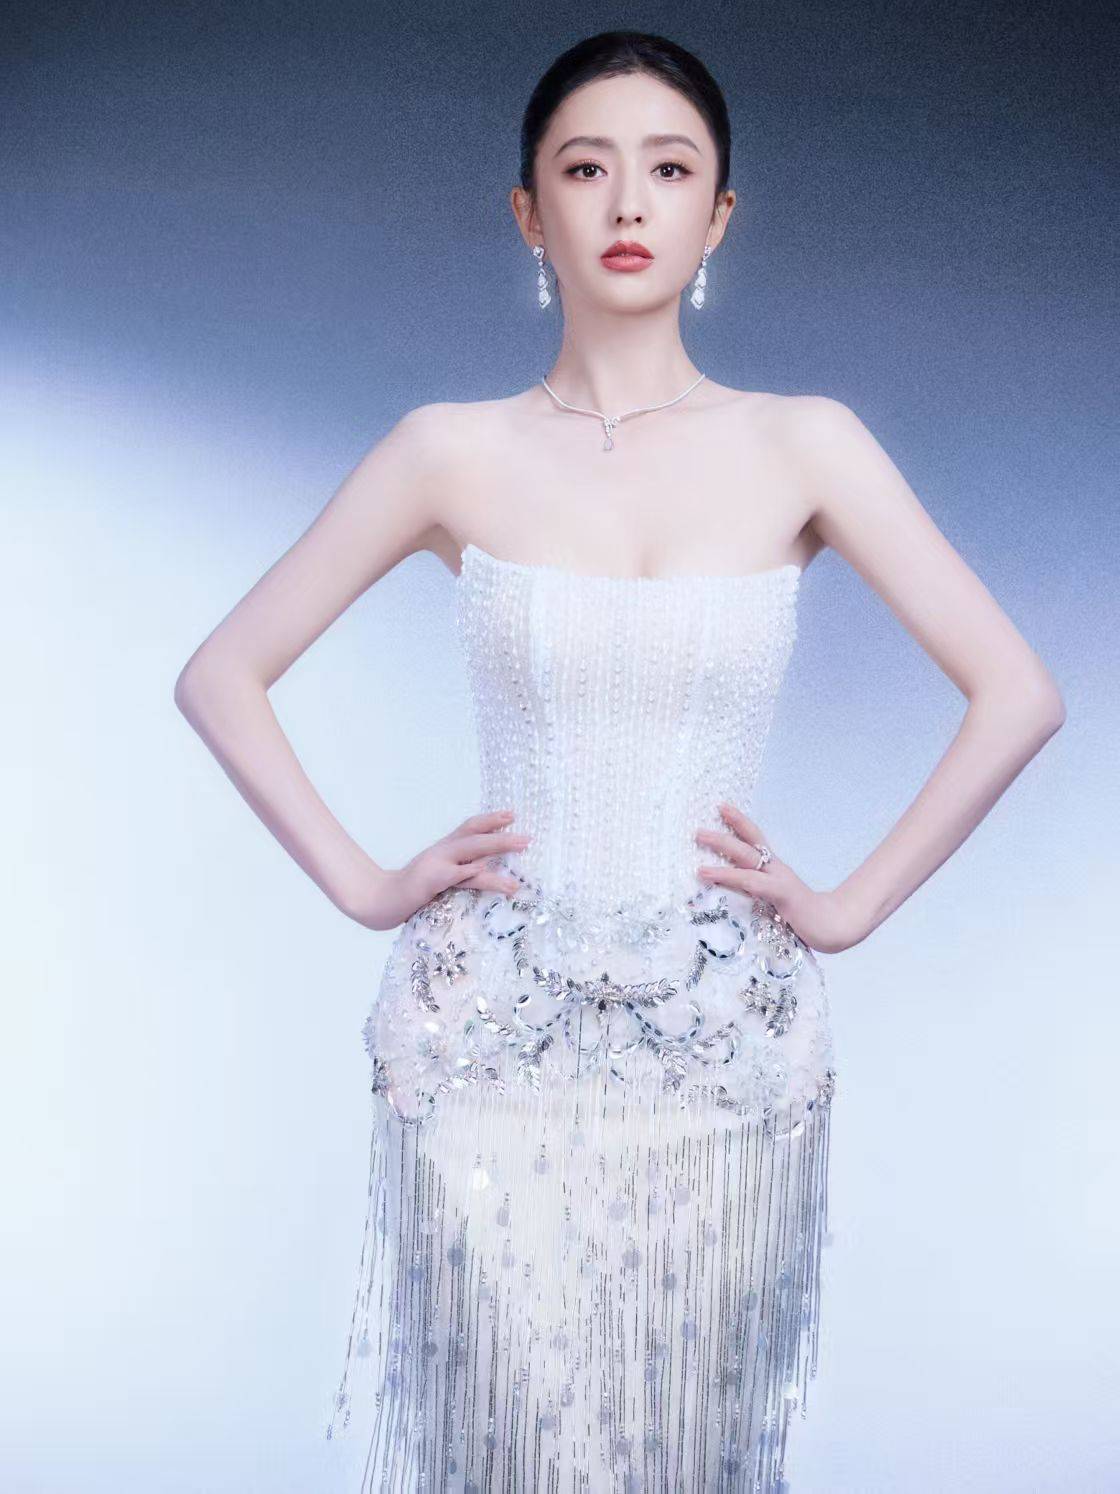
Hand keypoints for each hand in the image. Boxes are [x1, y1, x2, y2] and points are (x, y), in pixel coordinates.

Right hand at [344, 809, 529, 930]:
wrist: (383, 900)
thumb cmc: (414, 891)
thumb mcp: (440, 876)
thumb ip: (461, 871)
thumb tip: (486, 868)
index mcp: (444, 848)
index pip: (469, 827)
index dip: (490, 820)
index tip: (511, 815)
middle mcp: (442, 851)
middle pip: (475, 836)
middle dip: (502, 835)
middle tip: (527, 837)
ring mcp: (437, 864)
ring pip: (471, 850)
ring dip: (498, 846)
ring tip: (520, 849)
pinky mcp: (432, 880)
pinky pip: (456, 874)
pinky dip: (471, 870)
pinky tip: (485, 868)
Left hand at [695, 801, 866, 954]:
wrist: (833, 927)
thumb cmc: (804, 919)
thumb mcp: (776, 905)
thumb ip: (758, 898)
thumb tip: (732, 899)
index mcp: (775, 870)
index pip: (756, 840)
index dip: (740, 823)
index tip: (722, 807)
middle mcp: (776, 869)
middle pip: (748, 844)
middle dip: (723, 832)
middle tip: (697, 827)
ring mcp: (779, 879)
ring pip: (746, 856)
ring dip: (721, 845)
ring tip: (699, 838)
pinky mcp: (781, 893)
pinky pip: (750, 881)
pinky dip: (728, 875)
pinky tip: (708, 873)